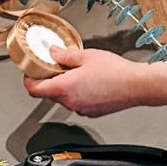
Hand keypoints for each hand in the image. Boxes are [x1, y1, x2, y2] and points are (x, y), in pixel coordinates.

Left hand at [23, 46, 160, 117]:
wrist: (137, 86)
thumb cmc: (116, 72)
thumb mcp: (86, 55)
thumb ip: (65, 55)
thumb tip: (53, 53)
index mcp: (65, 87)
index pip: (34, 89)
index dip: (29, 80)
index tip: (30, 72)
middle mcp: (71, 102)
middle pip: (49, 94)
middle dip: (48, 80)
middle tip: (54, 66)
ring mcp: (81, 109)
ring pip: (64, 98)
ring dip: (64, 87)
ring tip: (76, 72)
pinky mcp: (92, 112)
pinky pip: (77, 103)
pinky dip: (77, 93)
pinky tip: (88, 82)